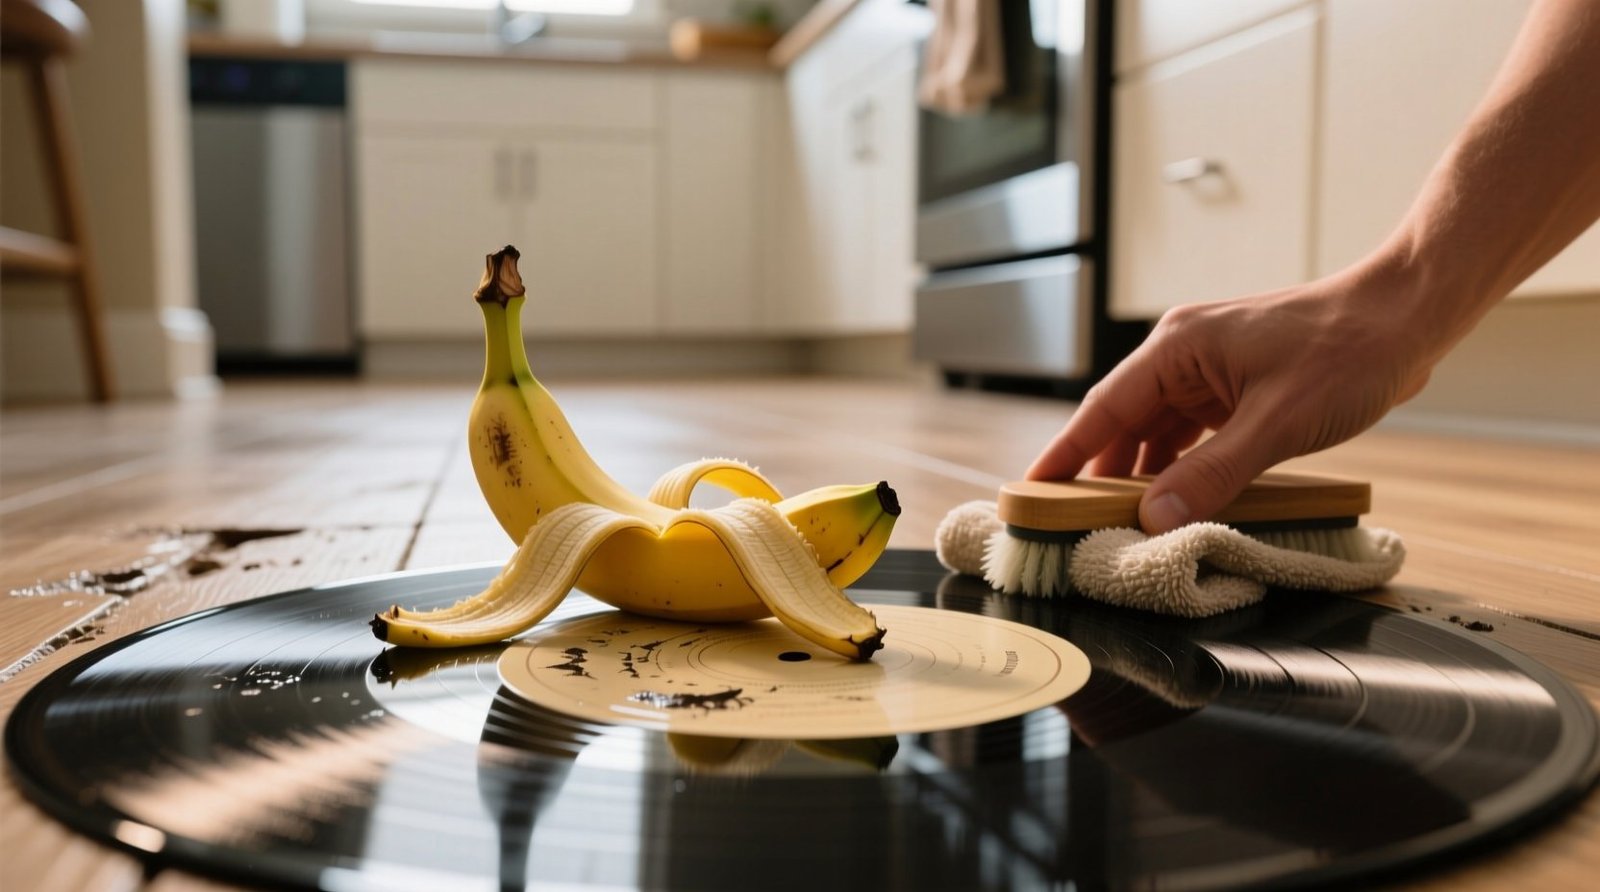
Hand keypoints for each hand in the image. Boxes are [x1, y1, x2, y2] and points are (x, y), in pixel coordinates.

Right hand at [1026, 265, 1436, 532]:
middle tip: (1074, 525)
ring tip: (1122, 523)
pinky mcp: (1236, 385)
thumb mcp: (1276, 423)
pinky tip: (1177, 498)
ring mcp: (1210, 369)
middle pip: (1123, 423)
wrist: (1407, 316)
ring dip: (1142, 474)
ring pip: (1156, 431)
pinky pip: (1191, 431)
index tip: (1030, 492)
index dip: (1063, 455)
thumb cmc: (1348, 350)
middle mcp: (1183, 354)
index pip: (1102, 410)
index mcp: (1177, 349)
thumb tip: (1156, 518)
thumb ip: (1212, 474)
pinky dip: (1180, 465)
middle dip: (1098, 475)